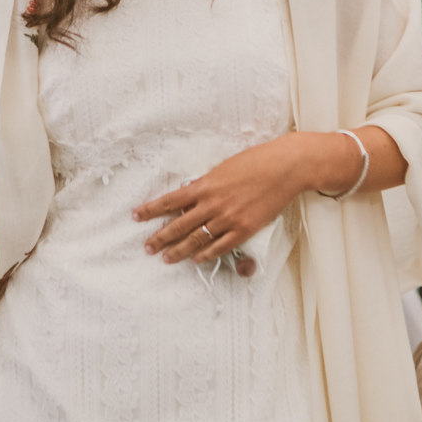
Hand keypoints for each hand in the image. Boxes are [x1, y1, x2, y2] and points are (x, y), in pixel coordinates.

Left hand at [133, 133, 327, 274]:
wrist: (285, 168)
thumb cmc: (256, 162)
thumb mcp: (223, 168)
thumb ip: (205, 184)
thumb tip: (189, 195)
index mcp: (205, 185)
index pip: (170, 201)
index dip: (151, 210)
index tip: (137, 215)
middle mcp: (213, 204)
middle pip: (179, 225)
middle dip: (160, 237)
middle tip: (147, 247)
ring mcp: (228, 219)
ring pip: (196, 240)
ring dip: (178, 250)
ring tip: (165, 258)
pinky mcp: (244, 229)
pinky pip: (220, 246)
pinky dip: (206, 254)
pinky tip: (196, 259)